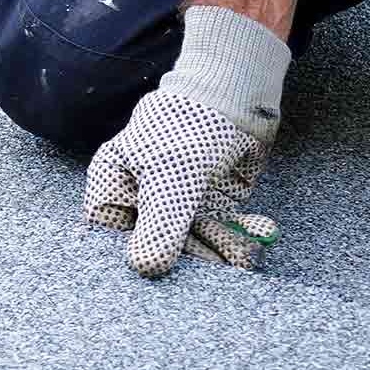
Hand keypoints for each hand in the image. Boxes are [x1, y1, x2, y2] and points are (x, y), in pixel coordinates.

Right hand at [85, 91, 280, 277]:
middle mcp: (142, 197)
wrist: (236, 93)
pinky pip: (218, 230)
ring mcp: (175, 202)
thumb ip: (160, 223)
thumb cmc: (189, 124)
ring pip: (193, 240)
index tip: (159, 275)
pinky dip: (237, 235)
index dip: (133, 256)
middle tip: (215, 271)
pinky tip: (257, 235)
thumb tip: (145, 268)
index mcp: (114, 184)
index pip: (112, 236)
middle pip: (157, 243)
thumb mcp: (171, 175)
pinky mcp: (206, 204)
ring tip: (244, 256)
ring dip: (220, 248)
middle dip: (191, 258)